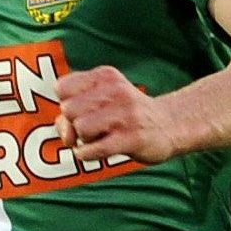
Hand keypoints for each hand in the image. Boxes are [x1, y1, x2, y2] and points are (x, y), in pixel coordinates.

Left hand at [59, 66, 193, 167]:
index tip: (81, 110)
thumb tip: (66, 133)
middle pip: (68, 109)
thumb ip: (71, 112)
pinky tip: (97, 150)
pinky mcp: (131, 138)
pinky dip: (86, 154)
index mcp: (105, 76)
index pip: (61, 87)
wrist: (168, 124)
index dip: (65, 103)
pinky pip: (93, 150)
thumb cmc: (124, 114)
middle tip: (91, 128)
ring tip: (99, 137)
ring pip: (80, 129)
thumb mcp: (99, 99)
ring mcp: (125, 114)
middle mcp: (115, 91)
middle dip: (73, 124)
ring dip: (83, 139)